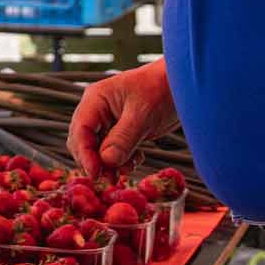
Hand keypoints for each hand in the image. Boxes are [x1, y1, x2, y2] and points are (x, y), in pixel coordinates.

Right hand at [68, 59, 178, 178]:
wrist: (184, 85)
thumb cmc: (162, 89)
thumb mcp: (142, 114)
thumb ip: (123, 138)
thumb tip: (106, 161)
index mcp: (95, 99)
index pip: (80, 129)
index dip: (84, 153)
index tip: (95, 174)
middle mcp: (97, 110)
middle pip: (83, 141)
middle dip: (95, 161)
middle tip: (110, 179)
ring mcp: (109, 121)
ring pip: (98, 149)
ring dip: (109, 164)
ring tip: (125, 172)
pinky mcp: (122, 131)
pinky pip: (113, 150)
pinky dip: (122, 160)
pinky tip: (137, 159)